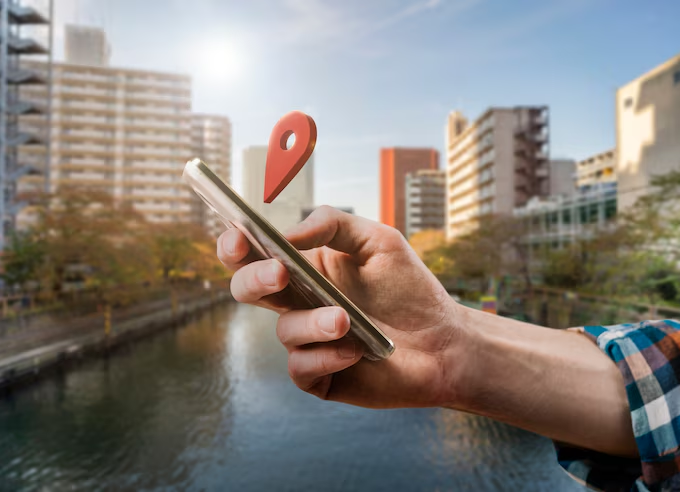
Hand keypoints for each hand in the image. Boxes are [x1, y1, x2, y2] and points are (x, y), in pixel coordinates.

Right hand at [217, 206, 468, 407]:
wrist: (444, 340)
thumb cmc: (410, 288)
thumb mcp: (378, 240)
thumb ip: (333, 224)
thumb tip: (288, 235)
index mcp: (304, 269)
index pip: (254, 255)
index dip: (235, 245)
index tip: (238, 236)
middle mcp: (298, 303)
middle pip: (246, 290)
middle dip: (255, 279)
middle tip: (281, 272)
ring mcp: (307, 341)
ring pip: (284, 331)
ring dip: (313, 322)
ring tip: (346, 319)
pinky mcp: (319, 375)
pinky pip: (300, 367)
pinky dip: (325, 357)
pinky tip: (355, 351)